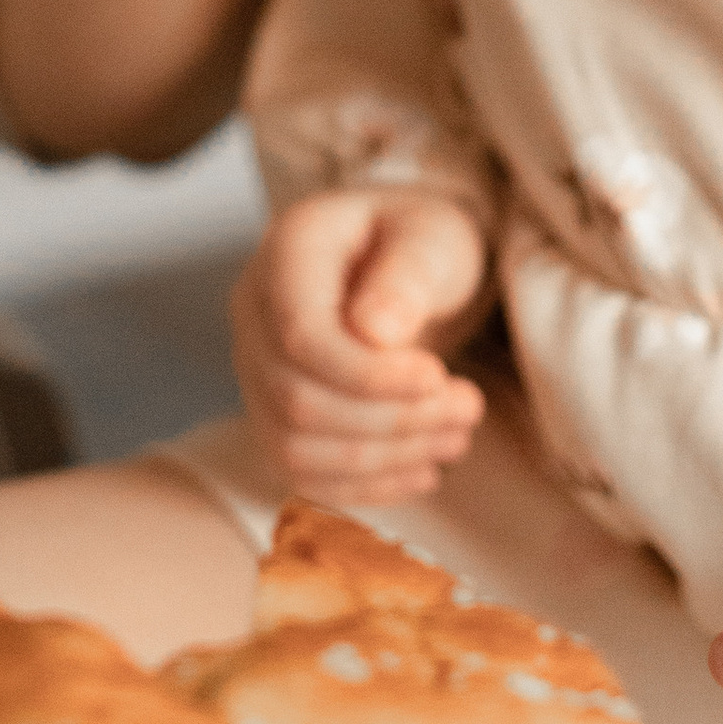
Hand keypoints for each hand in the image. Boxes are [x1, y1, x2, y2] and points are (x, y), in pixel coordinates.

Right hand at [231, 186, 489, 502]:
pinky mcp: (273, 414)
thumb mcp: (435, 237)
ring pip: (295, 445)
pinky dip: (365, 486)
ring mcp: (255, 368)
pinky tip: (423, 470)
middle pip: (296, 399)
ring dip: (384, 458)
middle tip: (469, 407)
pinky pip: (300, 473)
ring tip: (456, 436)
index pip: (300, 336)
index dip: (366, 375)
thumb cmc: (423, 243)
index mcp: (287, 251)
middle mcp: (253, 312)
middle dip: (391, 420)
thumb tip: (374, 331)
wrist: (410, 263)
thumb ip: (408, 273)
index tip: (437, 378)